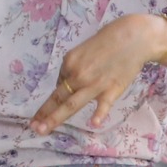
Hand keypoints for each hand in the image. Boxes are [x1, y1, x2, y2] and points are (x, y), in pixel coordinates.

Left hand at [30, 14, 166, 133]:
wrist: (134, 37)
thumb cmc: (109, 40)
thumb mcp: (83, 50)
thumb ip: (75, 67)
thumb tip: (69, 83)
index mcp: (69, 62)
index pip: (60, 84)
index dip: (58, 95)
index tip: (48, 109)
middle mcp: (77, 74)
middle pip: (58, 97)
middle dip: (44, 113)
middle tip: (32, 127)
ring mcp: (94, 84)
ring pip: (71, 104)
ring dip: (55, 118)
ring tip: (43, 130)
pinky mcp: (112, 90)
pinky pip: (103, 104)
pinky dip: (99, 114)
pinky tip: (93, 123)